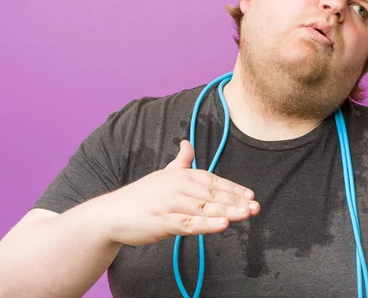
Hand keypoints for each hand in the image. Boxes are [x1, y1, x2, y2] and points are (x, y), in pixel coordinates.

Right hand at [98, 140, 259, 245]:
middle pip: (213, 194)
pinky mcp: (163, 221)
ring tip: (247, 214)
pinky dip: (207, 224)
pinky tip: (222, 225)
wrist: (110, 214)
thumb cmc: (140, 196)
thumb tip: (187, 143)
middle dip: (236, 201)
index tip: (250, 195)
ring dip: (227, 211)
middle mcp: (177, 186)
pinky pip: (189, 223)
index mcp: (180, 175)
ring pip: (205, 208)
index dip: (233, 188)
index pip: (213, 180)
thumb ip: (180, 161)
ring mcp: (170, 204)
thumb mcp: (163, 174)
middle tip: (256, 207)